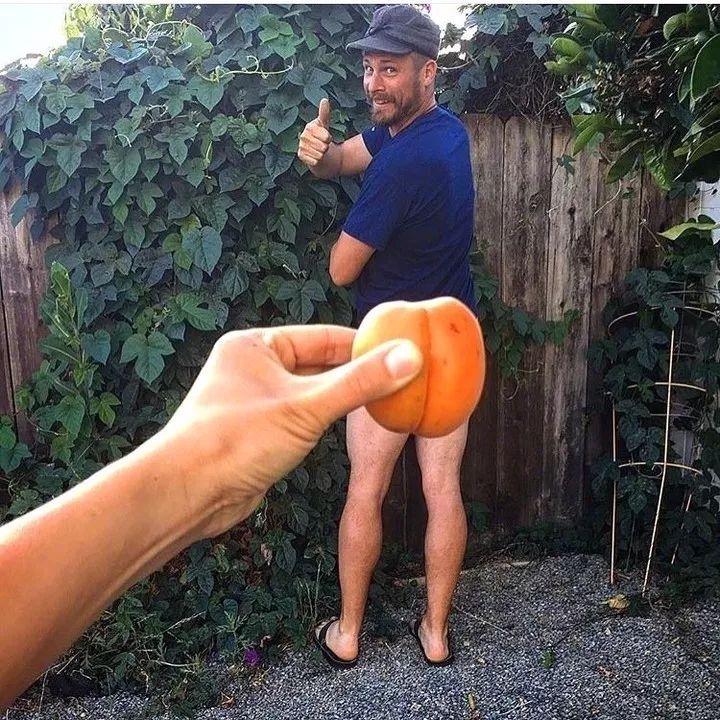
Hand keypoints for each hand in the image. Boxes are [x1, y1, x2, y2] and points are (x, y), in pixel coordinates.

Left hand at [157, 325, 422, 537]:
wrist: (187, 495)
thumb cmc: (237, 440)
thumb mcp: (306, 407)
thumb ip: (359, 382)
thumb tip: (411, 355)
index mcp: (256, 344)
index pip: (323, 337)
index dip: (363, 345)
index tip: (402, 351)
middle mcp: (253, 366)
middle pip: (318, 364)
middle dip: (355, 373)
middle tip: (402, 378)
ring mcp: (255, 400)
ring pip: (311, 392)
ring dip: (342, 397)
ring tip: (386, 400)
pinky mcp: (258, 431)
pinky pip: (302, 417)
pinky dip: (325, 420)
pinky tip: (351, 425)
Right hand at [297, 98, 332, 167]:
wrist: (318, 152)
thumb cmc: (322, 137)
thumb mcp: (325, 125)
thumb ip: (324, 114)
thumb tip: (324, 99)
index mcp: (309, 127)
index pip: (326, 137)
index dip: (329, 139)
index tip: (326, 138)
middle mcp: (303, 136)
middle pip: (323, 147)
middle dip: (326, 148)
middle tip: (322, 146)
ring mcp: (301, 146)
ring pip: (319, 155)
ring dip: (322, 155)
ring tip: (319, 151)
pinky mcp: (300, 156)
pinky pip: (314, 161)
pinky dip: (317, 161)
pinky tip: (315, 157)